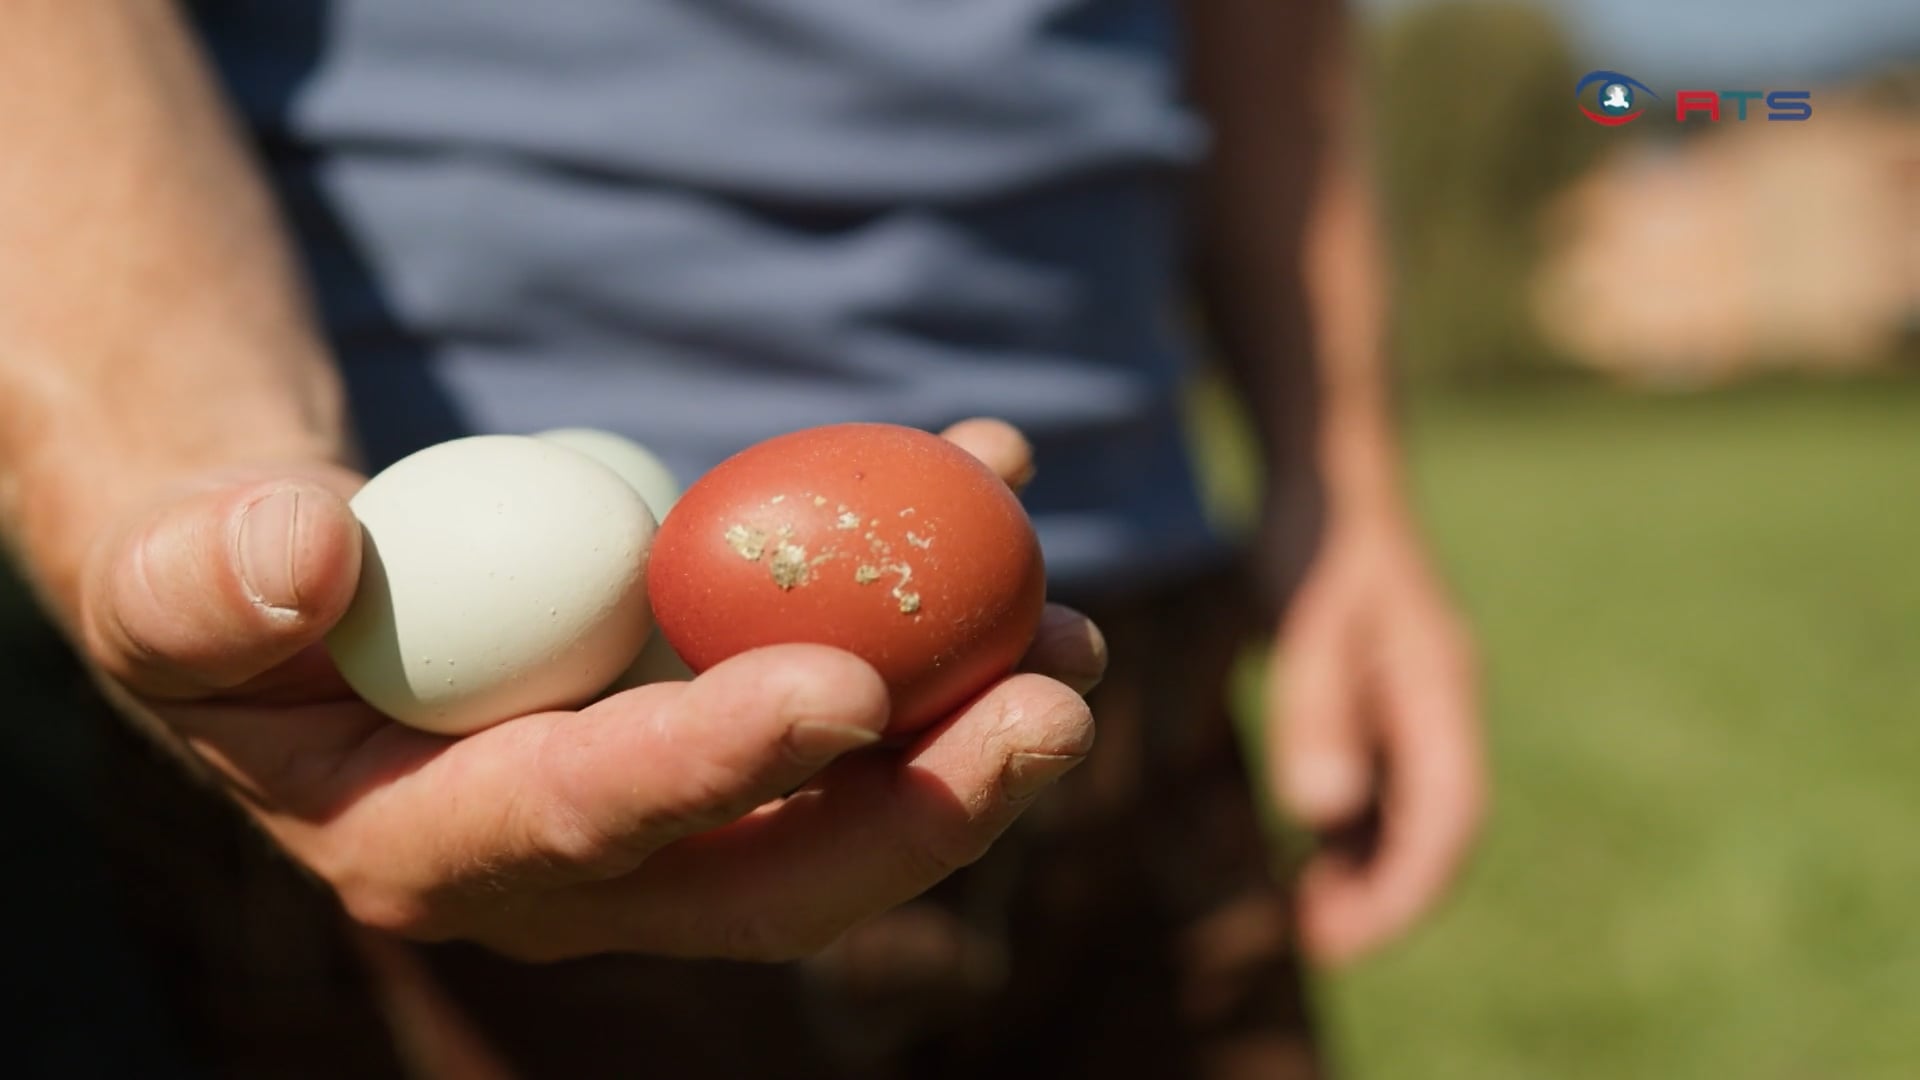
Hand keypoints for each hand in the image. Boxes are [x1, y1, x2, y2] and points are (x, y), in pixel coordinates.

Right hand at [61, 420, 1102, 961]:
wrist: (308, 603)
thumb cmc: (232, 602)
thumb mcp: (177, 585)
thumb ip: (203, 581)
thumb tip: (314, 545)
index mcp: (435, 849)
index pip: (590, 825)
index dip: (720, 769)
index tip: (851, 688)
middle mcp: (577, 871)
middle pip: (771, 875)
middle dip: (924, 811)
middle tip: (1054, 705)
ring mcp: (668, 820)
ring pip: (844, 812)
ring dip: (972, 733)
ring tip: (1080, 637)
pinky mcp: (725, 748)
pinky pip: (851, 706)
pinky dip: (935, 617)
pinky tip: (1000, 498)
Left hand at [1268, 518, 1484, 964]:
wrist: (1324, 470)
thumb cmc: (1314, 539)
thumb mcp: (1307, 621)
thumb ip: (1317, 710)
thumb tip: (1322, 811)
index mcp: (1441, 690)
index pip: (1449, 817)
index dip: (1406, 887)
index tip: (1346, 937)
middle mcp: (1440, 703)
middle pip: (1436, 824)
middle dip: (1388, 893)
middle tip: (1317, 942)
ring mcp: (1415, 700)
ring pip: (1408, 808)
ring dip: (1369, 866)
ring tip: (1308, 916)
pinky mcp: (1382, 693)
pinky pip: (1380, 780)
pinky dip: (1351, 826)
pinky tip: (1304, 853)